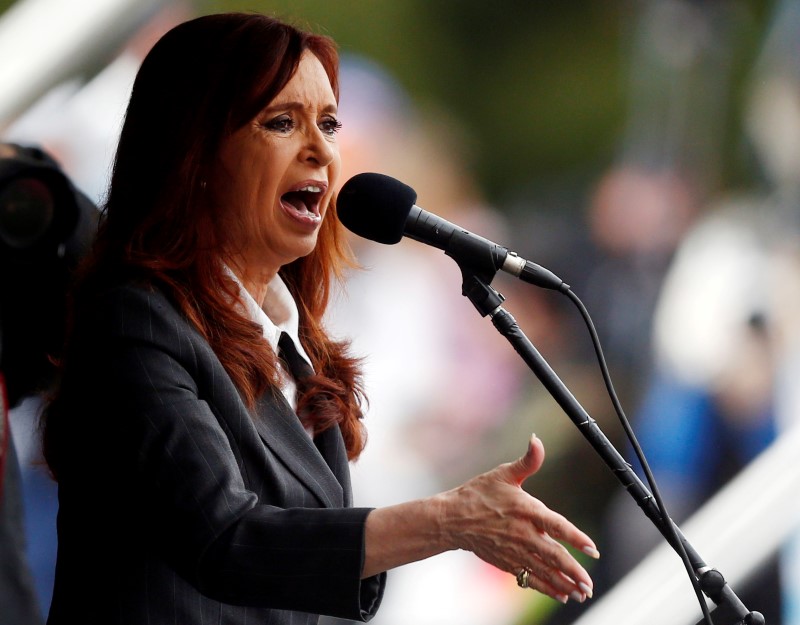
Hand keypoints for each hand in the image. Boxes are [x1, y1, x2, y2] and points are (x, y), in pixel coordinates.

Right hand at [438, 434, 598, 602]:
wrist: (452, 518)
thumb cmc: (478, 493)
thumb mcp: (503, 474)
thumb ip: (527, 461)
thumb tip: (536, 439)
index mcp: (525, 510)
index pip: (555, 525)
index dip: (575, 537)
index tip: (592, 548)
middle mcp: (522, 533)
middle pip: (553, 555)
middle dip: (573, 571)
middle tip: (589, 584)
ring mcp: (515, 550)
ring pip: (544, 570)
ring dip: (564, 583)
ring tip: (582, 593)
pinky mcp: (507, 562)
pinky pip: (530, 578)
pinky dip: (547, 587)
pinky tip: (561, 593)